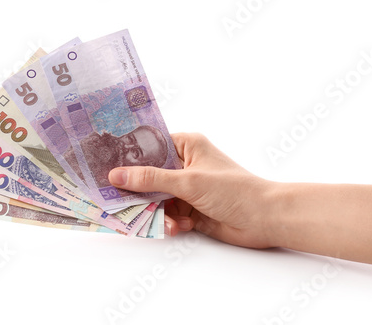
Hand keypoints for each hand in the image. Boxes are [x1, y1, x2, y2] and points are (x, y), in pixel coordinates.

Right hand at [109, 133, 277, 248]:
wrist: (264, 219)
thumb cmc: (232, 189)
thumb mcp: (188, 181)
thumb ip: (150, 179)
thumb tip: (116, 175)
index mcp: (186, 146)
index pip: (149, 146)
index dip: (128, 157)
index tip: (107, 167)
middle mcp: (184, 165)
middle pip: (148, 177)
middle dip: (139, 192)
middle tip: (119, 201)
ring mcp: (187, 188)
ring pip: (156, 199)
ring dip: (158, 211)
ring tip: (166, 219)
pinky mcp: (190, 209)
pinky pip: (168, 214)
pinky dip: (170, 222)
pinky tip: (180, 225)